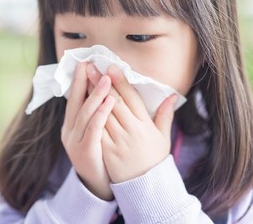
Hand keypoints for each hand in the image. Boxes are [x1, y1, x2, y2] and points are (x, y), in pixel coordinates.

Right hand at [61, 62, 114, 199]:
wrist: (98, 185)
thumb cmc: (100, 155)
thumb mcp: (93, 134)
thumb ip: (95, 115)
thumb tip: (103, 93)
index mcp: (71, 126)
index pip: (74, 100)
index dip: (78, 81)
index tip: (84, 63)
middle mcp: (69, 131)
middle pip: (75, 102)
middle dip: (82, 82)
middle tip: (89, 64)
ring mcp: (75, 142)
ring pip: (84, 113)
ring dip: (95, 94)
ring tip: (105, 79)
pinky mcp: (85, 151)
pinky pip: (94, 128)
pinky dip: (101, 113)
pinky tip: (110, 101)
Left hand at [86, 63, 177, 182]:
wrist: (145, 187)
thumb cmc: (154, 159)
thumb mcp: (163, 137)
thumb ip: (165, 115)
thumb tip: (173, 95)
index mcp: (145, 125)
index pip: (131, 98)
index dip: (120, 81)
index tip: (110, 67)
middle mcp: (132, 130)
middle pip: (114, 101)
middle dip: (101, 82)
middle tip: (91, 66)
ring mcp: (118, 140)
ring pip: (103, 112)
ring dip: (92, 94)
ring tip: (83, 78)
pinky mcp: (107, 149)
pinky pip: (97, 129)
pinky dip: (89, 115)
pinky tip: (81, 102)